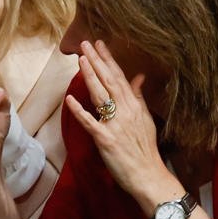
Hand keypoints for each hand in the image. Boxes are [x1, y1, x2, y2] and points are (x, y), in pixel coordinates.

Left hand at [63, 39, 178, 206]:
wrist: (149, 175)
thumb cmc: (145, 149)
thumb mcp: (145, 119)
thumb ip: (139, 97)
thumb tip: (138, 76)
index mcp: (134, 105)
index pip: (119, 77)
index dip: (108, 59)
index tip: (99, 44)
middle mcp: (125, 111)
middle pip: (108, 81)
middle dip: (96, 61)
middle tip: (85, 43)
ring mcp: (115, 125)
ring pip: (100, 95)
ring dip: (89, 76)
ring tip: (80, 60)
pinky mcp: (105, 140)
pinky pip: (90, 123)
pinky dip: (79, 111)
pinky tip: (69, 99)